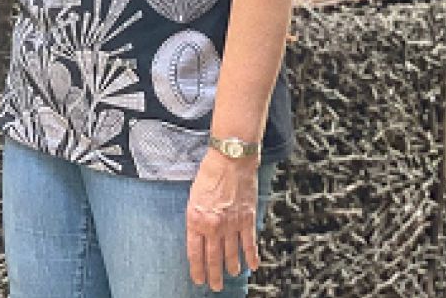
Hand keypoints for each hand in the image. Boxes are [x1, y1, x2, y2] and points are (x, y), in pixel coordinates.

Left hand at [186, 149, 260, 290]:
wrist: (231, 160)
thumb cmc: (209, 174)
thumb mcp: (193, 197)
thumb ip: (196, 218)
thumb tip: (199, 234)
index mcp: (196, 220)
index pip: (195, 253)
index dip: (197, 269)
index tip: (198, 279)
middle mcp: (213, 226)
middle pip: (213, 258)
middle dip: (213, 275)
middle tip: (214, 286)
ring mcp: (232, 225)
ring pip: (231, 254)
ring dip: (231, 268)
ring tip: (230, 276)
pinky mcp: (247, 219)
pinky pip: (249, 243)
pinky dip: (251, 256)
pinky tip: (252, 266)